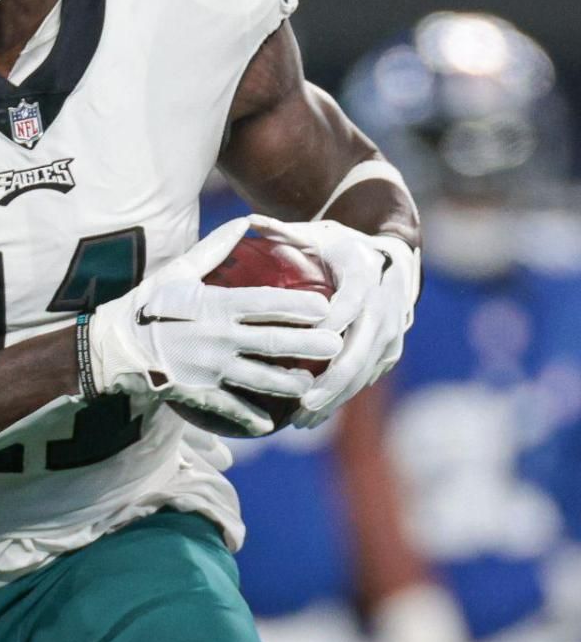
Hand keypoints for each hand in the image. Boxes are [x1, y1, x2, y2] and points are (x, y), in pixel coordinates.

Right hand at [85, 218, 342, 435]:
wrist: (114, 345)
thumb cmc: (148, 303)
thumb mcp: (178, 271)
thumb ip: (214, 248)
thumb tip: (245, 221)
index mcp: (214, 305)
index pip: (265, 303)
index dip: (297, 305)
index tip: (326, 307)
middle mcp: (217, 336)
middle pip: (272, 341)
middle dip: (308, 344)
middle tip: (336, 346)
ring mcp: (208, 367)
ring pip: (259, 378)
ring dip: (288, 382)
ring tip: (310, 383)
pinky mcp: (197, 391)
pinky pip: (230, 407)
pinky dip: (249, 417)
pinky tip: (268, 424)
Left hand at [249, 215, 418, 427]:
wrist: (389, 255)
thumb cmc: (339, 245)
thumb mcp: (316, 233)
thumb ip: (284, 232)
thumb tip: (250, 221)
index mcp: (365, 274)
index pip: (349, 305)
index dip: (329, 327)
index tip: (302, 349)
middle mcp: (386, 305)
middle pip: (361, 349)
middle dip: (334, 380)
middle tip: (304, 403)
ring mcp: (392, 330)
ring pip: (366, 371)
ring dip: (337, 398)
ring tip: (302, 420)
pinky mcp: (390, 348)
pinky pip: (368, 376)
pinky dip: (343, 396)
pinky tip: (315, 415)